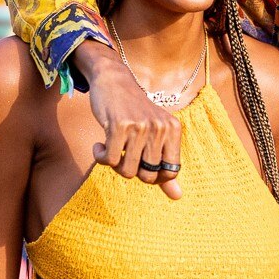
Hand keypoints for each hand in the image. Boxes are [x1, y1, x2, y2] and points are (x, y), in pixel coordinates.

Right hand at [76, 40, 183, 199]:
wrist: (113, 81)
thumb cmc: (134, 112)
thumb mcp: (155, 135)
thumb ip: (165, 166)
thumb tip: (178, 197)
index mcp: (173, 130)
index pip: (170, 173)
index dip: (153, 177)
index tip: (141, 164)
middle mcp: (161, 128)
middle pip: (147, 176)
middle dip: (131, 171)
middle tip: (124, 154)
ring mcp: (141, 126)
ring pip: (128, 171)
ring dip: (114, 165)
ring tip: (113, 147)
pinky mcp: (120, 126)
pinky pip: (109, 161)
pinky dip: (100, 156)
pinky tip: (100, 143)